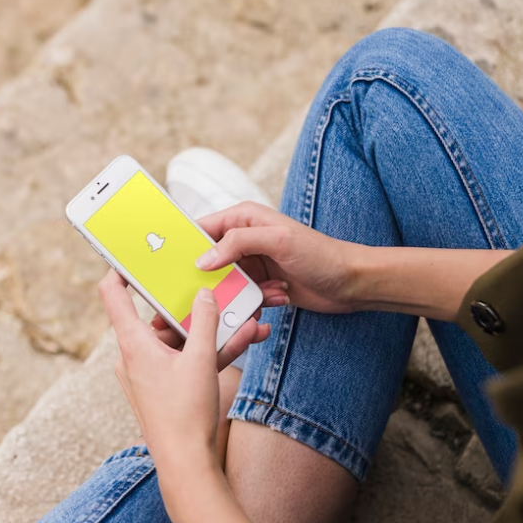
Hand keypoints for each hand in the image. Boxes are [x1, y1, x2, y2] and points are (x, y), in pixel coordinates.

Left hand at [99, 271, 264, 468]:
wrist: (186, 464)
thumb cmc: (186, 415)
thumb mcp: (202, 360)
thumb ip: (205, 322)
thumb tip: (204, 294)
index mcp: (133, 344)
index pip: (113, 294)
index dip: (121, 269)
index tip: (137, 253)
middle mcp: (135, 356)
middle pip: (159, 316)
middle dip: (192, 304)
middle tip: (213, 285)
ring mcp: (149, 373)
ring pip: (180, 339)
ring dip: (212, 329)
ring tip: (246, 317)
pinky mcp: (164, 387)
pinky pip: (186, 359)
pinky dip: (211, 351)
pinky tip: (244, 339)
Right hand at [196, 201, 359, 313]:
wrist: (352, 283)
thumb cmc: (321, 254)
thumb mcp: (278, 240)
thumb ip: (238, 243)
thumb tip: (203, 259)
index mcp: (244, 219)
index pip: (203, 229)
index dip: (186, 246)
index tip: (171, 267)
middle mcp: (244, 240)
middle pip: (209, 262)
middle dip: (210, 280)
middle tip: (210, 294)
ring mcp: (253, 264)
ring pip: (225, 285)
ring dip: (239, 295)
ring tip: (264, 292)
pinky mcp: (262, 286)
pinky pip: (243, 299)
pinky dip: (256, 303)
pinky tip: (280, 296)